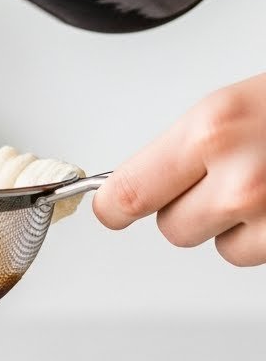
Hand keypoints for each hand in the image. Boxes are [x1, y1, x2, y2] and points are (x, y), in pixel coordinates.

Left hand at [93, 75, 265, 266]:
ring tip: (260, 182)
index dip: (115, 206)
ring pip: (215, 244)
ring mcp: (263, 214)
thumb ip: (192, 141)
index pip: (131, 190)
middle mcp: (238, 176)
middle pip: (172, 225)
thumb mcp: (237, 106)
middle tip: (222, 176)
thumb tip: (150, 174)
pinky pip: (247, 254)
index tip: (110, 209)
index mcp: (213, 128)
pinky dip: (260, 235)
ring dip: (228, 223)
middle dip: (189, 207)